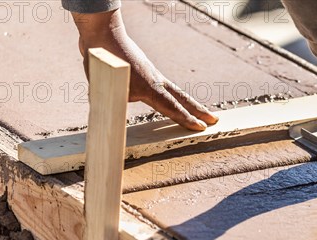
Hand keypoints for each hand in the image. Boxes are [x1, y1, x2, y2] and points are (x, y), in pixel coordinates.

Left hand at [72, 10, 217, 130]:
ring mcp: (152, 75)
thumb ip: (113, 105)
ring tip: (200, 112)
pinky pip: (164, 89)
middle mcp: (156, 81)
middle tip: (215, 120)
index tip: (200, 127)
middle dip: (199, 111)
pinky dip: (173, 97)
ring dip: (189, 104)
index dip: (186, 119)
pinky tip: (170, 100)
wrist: (102, 34)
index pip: (172, 107)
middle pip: (182, 98)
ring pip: (175, 92)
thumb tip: (111, 121)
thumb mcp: (106, 87)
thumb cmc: (104, 60)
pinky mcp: (145, 71)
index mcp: (150, 88)